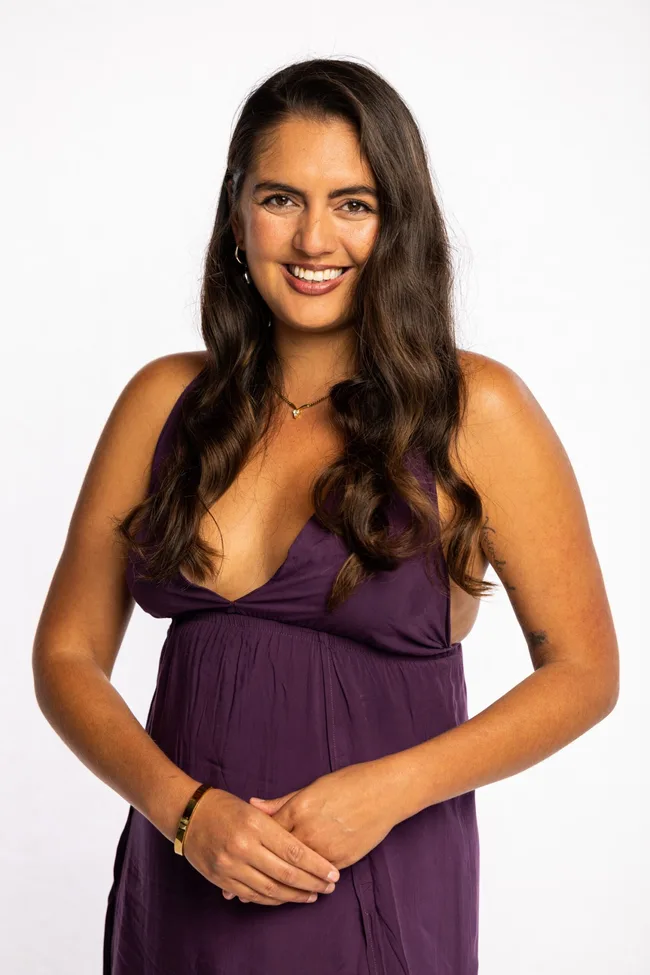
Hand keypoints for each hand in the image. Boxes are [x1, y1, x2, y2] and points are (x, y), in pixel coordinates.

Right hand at [181, 787, 339, 906]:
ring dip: (295, 895)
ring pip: (270, 889)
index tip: (333, 872)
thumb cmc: (225, 806)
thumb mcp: (252, 809)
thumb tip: (306, 847)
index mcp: (256, 825)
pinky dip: (272, 900)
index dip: (317, 865)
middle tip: (330, 887)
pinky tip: (286, 898)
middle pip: (286, 873)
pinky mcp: (222, 879)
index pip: (294, 851)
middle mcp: (244, 847)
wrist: (188, 815)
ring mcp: (231, 866)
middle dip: (312, 883)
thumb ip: (278, 825)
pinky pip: (252, 896)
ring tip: (312, 895)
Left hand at [241, 759, 400, 895]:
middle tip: (236, 888)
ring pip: (296, 873)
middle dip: (257, 872)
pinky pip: (317, 877)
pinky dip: (305, 883)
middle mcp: (309, 832)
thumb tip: (253, 805)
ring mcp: (326, 849)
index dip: (250, 847)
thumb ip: (281, 802)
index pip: (267, 833)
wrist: (385, 792)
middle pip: (277, 857)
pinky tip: (293, 889)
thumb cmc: (349, 783)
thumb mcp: (312, 786)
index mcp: (299, 809)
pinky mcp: (341, 861)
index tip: (236, 858)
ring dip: (279, 883)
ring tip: (259, 893)